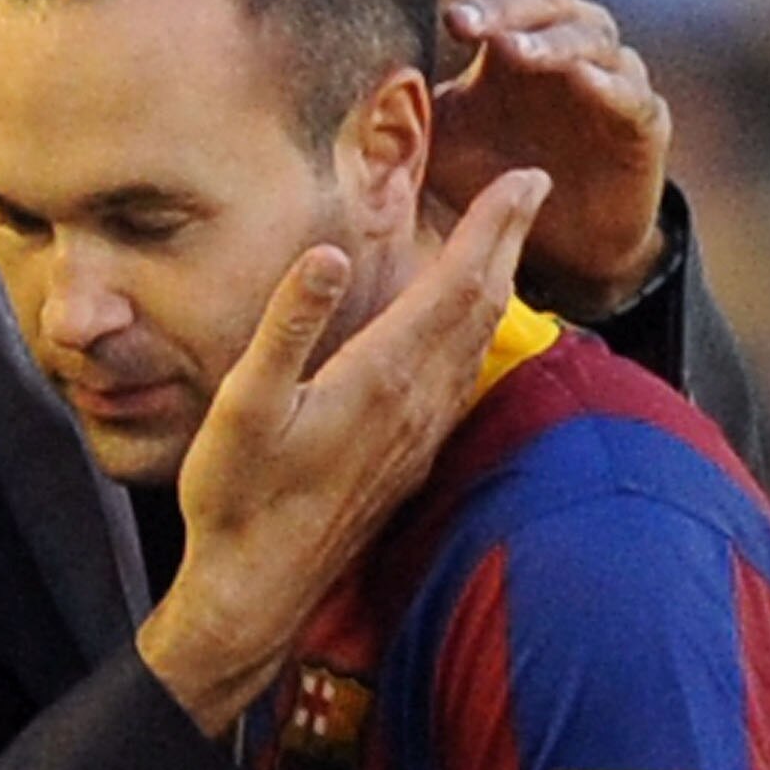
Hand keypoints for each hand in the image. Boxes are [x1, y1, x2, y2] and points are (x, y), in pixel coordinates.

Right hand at [138, 162, 549, 730]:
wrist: (257, 590)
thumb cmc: (238, 498)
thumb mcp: (244, 404)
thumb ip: (287, 326)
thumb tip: (326, 257)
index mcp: (382, 376)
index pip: (458, 283)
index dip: (494, 226)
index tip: (527, 178)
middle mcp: (416, 403)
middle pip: (481, 306)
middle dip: (508, 241)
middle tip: (531, 189)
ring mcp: (417, 435)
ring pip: (477, 345)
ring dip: (498, 286)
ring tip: (507, 244)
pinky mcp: (409, 460)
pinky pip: (461, 379)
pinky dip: (476, 334)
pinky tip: (470, 332)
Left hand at [425, 0, 670, 318]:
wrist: (565, 237)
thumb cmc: (495, 169)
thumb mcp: (439, 135)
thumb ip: (403, 101)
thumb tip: (334, 73)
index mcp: (513, 25)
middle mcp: (565, 32)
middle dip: (498, 3)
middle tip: (459, 19)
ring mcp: (609, 69)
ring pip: (584, 34)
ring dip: (546, 39)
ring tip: (511, 51)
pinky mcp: (641, 114)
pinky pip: (626, 88)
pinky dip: (605, 82)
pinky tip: (583, 81)